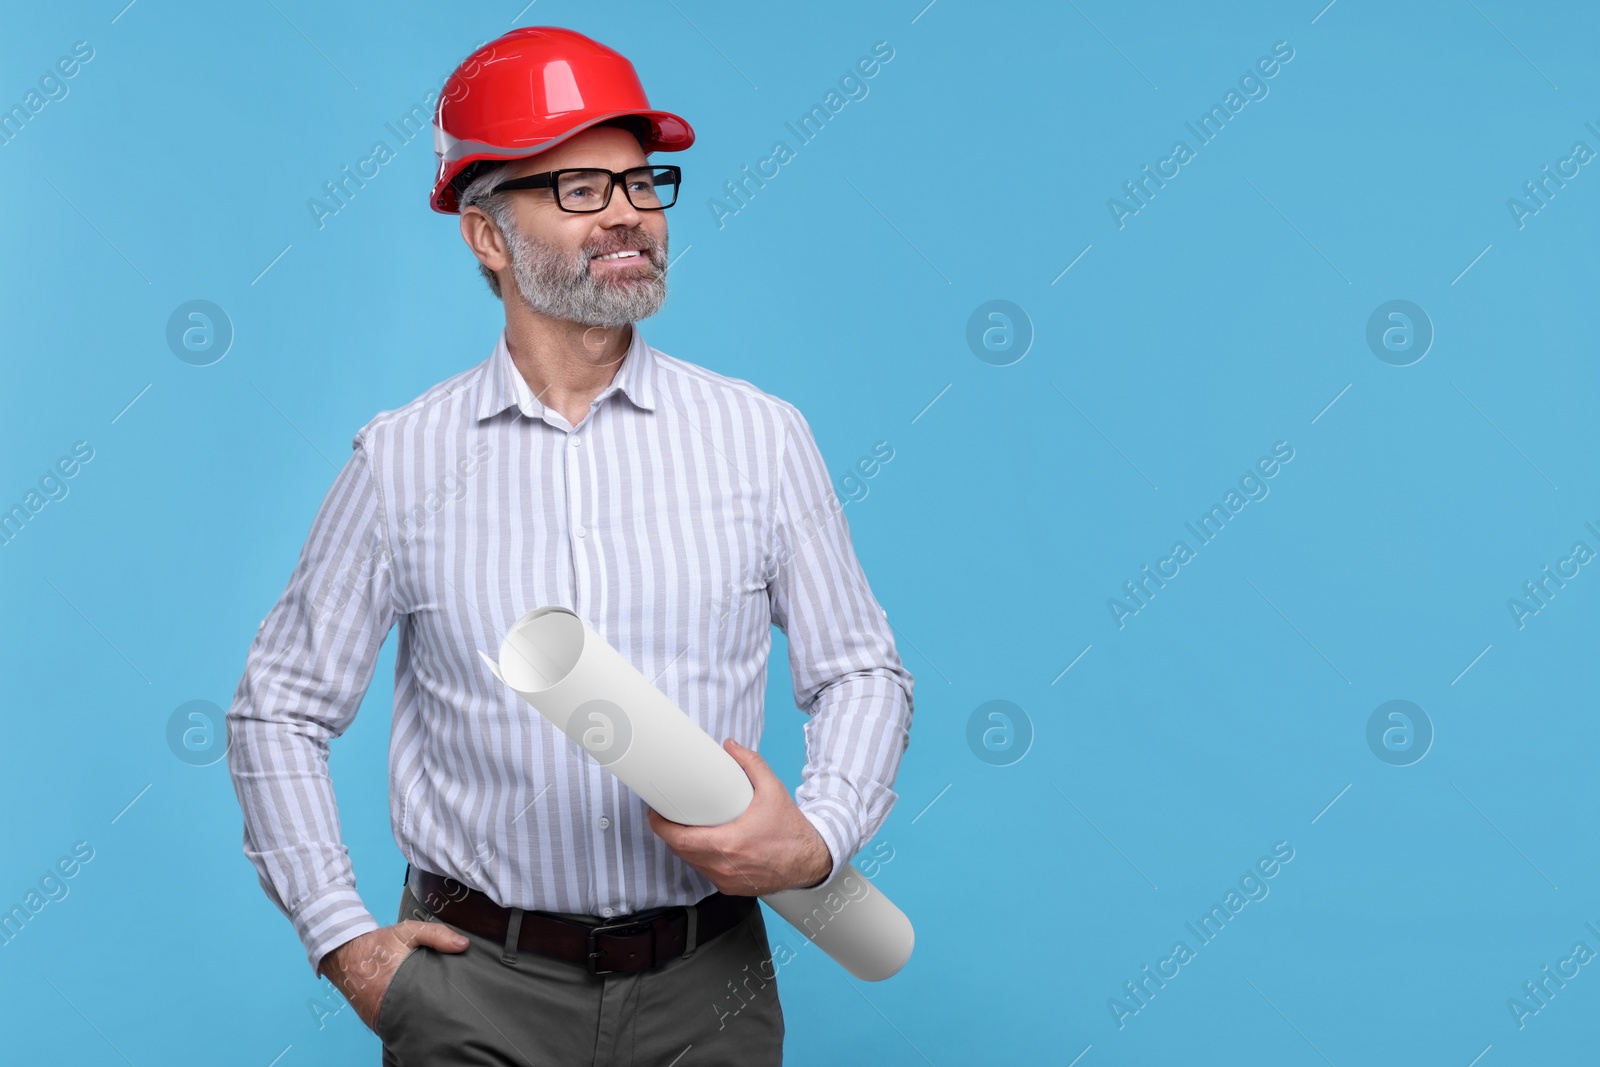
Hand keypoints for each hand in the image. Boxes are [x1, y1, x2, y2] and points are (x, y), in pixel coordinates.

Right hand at [318, 921, 468, 1031]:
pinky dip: (403, 1018)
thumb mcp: (407, 931)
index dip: (442, 998)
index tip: (454, 994)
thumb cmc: (378, 942)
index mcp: (398, 983)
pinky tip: (415, 1010)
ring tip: (433, 1006)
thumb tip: (463, 945)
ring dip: (417, 1014)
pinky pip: (393, 1024)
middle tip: (447, 1001)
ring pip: (406, 1022)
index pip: (428, 1000)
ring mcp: (377, 1016)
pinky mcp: (373, 1020)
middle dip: (433, 1009)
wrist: (343, 952)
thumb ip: (436, 935)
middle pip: (419, 1014)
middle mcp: (386, 1005)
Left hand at [646, 738, 832, 895]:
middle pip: (680, 851)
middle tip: (667, 814)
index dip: (660, 825)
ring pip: (691, 863)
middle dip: (669, 833)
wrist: (810, 861)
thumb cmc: (791, 830)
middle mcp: (724, 866)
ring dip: (683, 847)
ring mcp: (726, 880)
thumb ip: (751, 764)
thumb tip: (730, 746)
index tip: (655, 812)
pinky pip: (706, 872)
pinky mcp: (731, 887)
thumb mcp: (773, 790)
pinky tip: (704, 845)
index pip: (679, 839)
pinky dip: (701, 858)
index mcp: (729, 843)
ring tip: (684, 826)